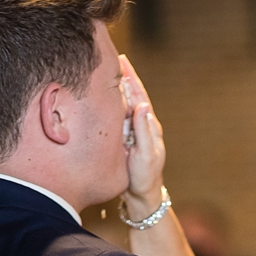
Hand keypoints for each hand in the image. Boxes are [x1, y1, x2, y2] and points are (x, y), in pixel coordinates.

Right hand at [118, 55, 165, 217]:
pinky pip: (118, 116)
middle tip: (115, 58)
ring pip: (125, 104)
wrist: (141, 196)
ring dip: (118, 87)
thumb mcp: (145, 155)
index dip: (131, 77)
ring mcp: (133, 132)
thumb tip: (143, 105)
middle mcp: (141, 125)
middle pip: (132, 94)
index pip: (139, 95)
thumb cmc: (144, 177)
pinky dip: (113, 102)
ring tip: (110, 71)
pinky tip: (106, 97)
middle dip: (124, 76)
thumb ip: (144, 131)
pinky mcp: (125, 139)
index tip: (122, 60)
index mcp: (148, 126)